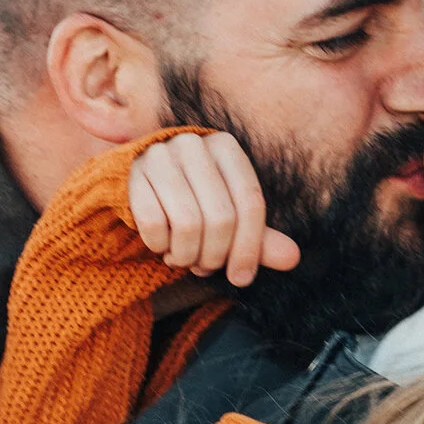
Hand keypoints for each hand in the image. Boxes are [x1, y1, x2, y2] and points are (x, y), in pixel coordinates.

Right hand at [129, 132, 300, 287]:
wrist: (139, 187)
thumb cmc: (193, 203)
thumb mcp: (230, 218)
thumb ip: (259, 238)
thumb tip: (293, 258)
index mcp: (226, 147)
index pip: (250, 203)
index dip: (249, 248)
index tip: (241, 278)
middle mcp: (194, 144)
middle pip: (221, 217)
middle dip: (214, 255)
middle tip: (205, 267)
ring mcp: (160, 155)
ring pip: (188, 223)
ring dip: (187, 255)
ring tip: (183, 258)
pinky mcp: (131, 174)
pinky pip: (153, 224)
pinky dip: (160, 246)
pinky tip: (161, 246)